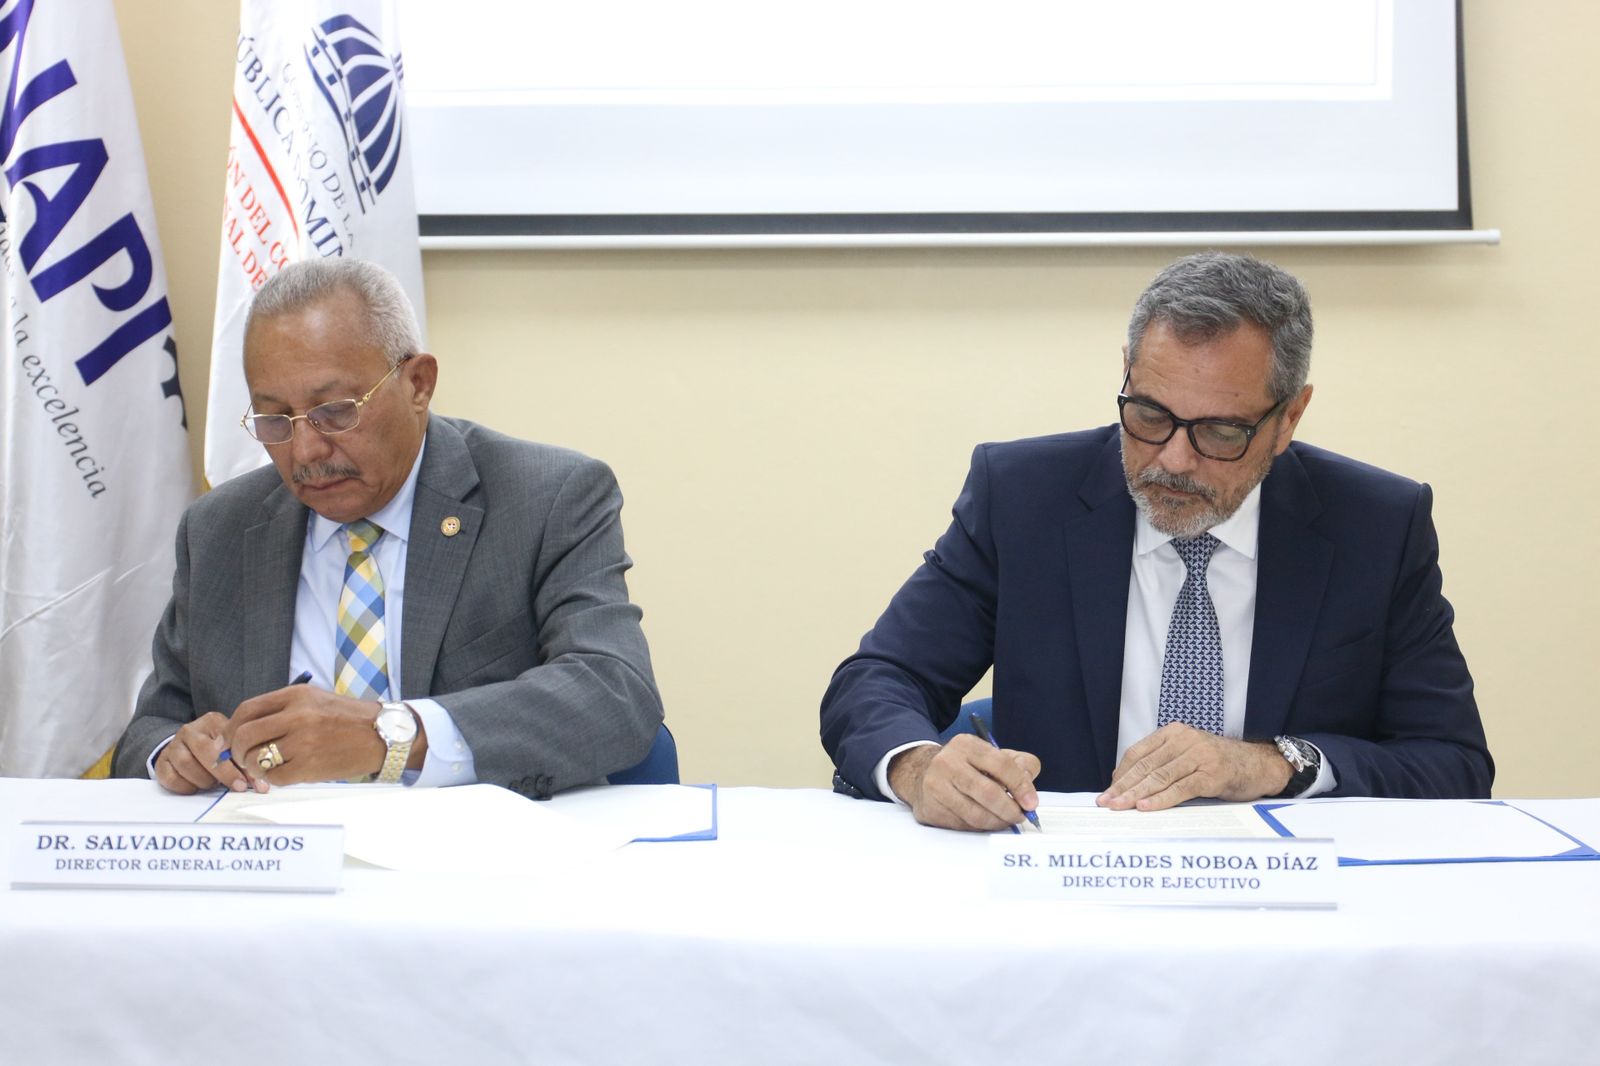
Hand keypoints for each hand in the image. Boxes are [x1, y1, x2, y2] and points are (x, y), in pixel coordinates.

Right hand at [154, 712, 258, 794]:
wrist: (185, 749)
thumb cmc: (215, 750)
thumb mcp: (231, 750)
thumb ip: (244, 763)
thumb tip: (261, 785)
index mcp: (212, 722)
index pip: (227, 740)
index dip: (240, 763)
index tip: (252, 782)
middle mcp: (190, 730)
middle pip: (205, 750)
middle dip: (225, 773)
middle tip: (237, 787)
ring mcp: (173, 745)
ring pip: (186, 764)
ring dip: (203, 780)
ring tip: (212, 784)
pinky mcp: (161, 762)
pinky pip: (170, 777)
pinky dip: (185, 786)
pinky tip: (195, 788)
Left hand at [225, 685, 423, 787]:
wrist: (384, 735)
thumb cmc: (348, 719)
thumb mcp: (316, 700)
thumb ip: (282, 710)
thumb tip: (246, 730)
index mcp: (296, 695)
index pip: (247, 710)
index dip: (232, 727)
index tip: (232, 739)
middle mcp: (297, 715)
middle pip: (245, 735)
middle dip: (236, 751)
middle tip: (241, 758)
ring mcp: (304, 741)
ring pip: (256, 758)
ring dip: (253, 767)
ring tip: (262, 768)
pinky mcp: (310, 765)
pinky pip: (275, 776)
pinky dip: (272, 779)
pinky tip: (280, 775)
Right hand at [888, 735, 1040, 831]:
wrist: (922, 772)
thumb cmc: (965, 766)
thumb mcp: (991, 754)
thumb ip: (1019, 766)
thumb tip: (1029, 792)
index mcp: (966, 745)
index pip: (1001, 764)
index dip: (1020, 786)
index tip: (1031, 803)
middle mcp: (947, 763)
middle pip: (988, 792)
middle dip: (1010, 809)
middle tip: (1020, 816)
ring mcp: (935, 787)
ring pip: (975, 814)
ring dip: (997, 822)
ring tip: (1005, 820)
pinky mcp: (930, 808)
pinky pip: (963, 826)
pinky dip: (980, 827)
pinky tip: (985, 821)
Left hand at [1097, 723, 1290, 810]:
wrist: (1260, 764)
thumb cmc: (1220, 763)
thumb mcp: (1188, 755)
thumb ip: (1164, 763)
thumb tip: (1130, 785)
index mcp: (1174, 733)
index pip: (1139, 753)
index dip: (1122, 773)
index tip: (1108, 790)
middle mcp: (1184, 740)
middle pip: (1146, 766)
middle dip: (1123, 786)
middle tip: (1105, 802)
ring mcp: (1199, 755)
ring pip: (1159, 777)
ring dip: (1136, 795)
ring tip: (1119, 807)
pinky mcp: (1212, 774)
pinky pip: (1180, 788)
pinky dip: (1160, 799)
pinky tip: (1146, 807)